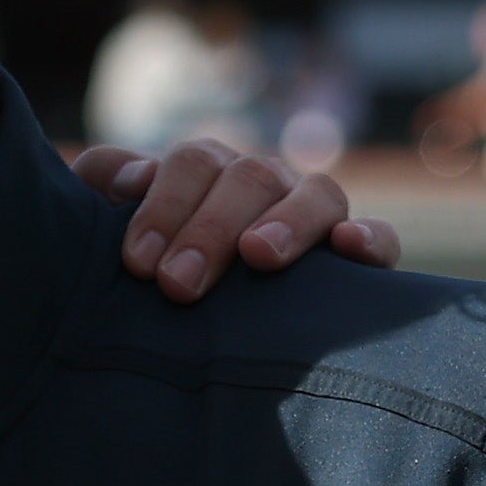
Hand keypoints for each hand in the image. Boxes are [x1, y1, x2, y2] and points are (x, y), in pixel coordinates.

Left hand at [63, 134, 402, 295]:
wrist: (183, 321)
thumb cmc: (142, 266)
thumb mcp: (106, 223)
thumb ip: (106, 184)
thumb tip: (133, 179)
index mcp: (208, 171)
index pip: (194, 164)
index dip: (166, 206)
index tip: (137, 262)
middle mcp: (263, 187)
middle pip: (250, 179)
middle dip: (210, 228)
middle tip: (177, 284)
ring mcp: (312, 217)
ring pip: (318, 195)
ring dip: (288, 222)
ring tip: (257, 256)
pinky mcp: (356, 260)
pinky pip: (379, 240)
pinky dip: (371, 239)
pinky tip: (350, 247)